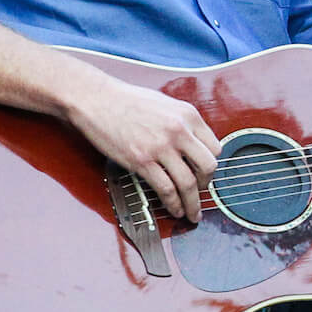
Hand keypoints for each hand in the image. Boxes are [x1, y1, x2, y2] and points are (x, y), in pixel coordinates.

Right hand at [64, 70, 220, 220]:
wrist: (97, 99)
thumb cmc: (126, 100)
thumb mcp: (165, 104)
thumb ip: (182, 123)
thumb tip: (193, 145)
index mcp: (188, 115)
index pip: (215, 147)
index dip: (212, 165)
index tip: (206, 174)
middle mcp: (179, 131)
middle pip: (208, 167)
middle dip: (206, 185)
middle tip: (200, 192)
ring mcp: (161, 147)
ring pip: (189, 183)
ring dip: (193, 203)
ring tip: (192, 213)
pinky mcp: (142, 161)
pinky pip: (166, 189)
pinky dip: (173, 204)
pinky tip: (174, 209)